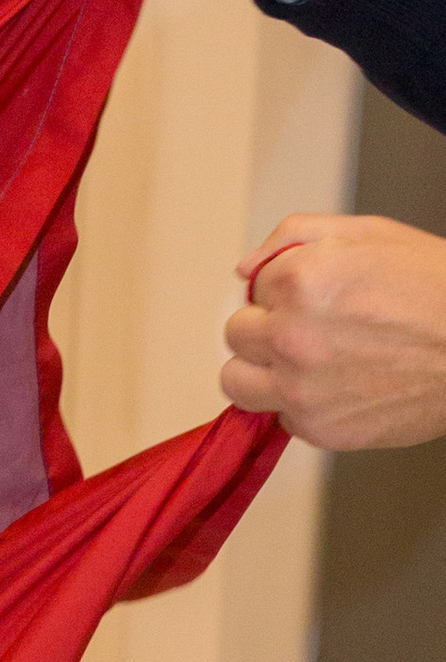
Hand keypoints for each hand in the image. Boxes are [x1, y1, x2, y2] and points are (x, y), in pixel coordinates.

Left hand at [223, 214, 445, 447]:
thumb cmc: (434, 288)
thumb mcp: (371, 234)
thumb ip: (296, 237)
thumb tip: (246, 267)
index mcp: (302, 281)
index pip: (252, 287)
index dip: (282, 288)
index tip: (311, 294)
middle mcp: (292, 337)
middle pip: (236, 334)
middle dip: (265, 326)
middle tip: (307, 326)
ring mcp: (300, 388)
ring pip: (235, 381)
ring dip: (260, 370)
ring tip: (301, 360)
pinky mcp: (316, 427)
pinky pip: (278, 415)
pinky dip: (299, 403)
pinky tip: (337, 383)